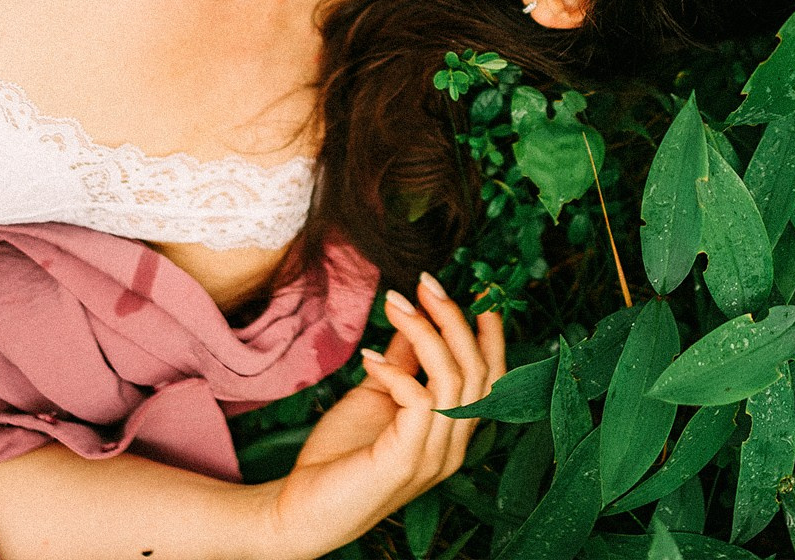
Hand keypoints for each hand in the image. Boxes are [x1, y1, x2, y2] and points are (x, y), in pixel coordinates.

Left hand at [267, 274, 506, 558]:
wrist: (301, 509)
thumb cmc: (339, 457)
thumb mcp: (376, 397)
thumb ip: (402, 365)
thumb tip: (414, 321)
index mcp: (453, 432)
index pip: (492, 377)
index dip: (490, 333)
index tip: (474, 292)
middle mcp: (453, 445)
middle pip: (480, 371)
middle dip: (456, 320)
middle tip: (427, 284)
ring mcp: (434, 455)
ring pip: (454, 379)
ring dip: (426, 332)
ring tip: (396, 303)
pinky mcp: (406, 460)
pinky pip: (420, 401)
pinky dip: (397, 371)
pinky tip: (370, 357)